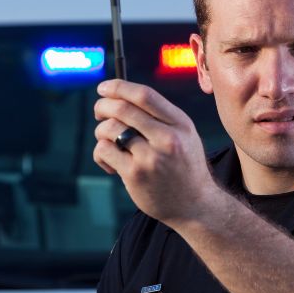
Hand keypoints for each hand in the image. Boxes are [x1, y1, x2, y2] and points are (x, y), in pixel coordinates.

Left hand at [93, 79, 220, 224]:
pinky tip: (110, 163)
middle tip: (99, 112)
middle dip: (102, 106)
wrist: (194, 204)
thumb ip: (160, 116)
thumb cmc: (184, 166)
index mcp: (180, 123)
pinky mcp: (135, 175)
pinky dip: (101, 153)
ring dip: (101, 132)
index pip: (144, 95)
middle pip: (122, 108)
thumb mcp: (184, 135)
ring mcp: (151, 157)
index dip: (118, 87)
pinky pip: (104, 151)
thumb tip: (120, 96)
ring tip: (108, 143)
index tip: (104, 87)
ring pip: (110, 129)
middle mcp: (167, 138)